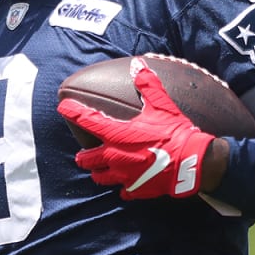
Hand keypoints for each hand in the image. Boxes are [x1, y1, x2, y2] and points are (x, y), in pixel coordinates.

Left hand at [58, 58, 215, 199]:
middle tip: (83, 153)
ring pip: (100, 177)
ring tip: (100, 169)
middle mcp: (114, 157)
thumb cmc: (174, 131)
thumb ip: (147, 84)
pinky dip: (123, 187)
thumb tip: (138, 64)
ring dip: (98, 172)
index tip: (63, 107)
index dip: (73, 112)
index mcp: (117, 135)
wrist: (192, 162)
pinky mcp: (136, 189)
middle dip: (84, 155)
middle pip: (87, 158)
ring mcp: (123, 176)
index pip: (87, 120)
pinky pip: (122, 191)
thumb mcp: (161, 105)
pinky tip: (126, 184)